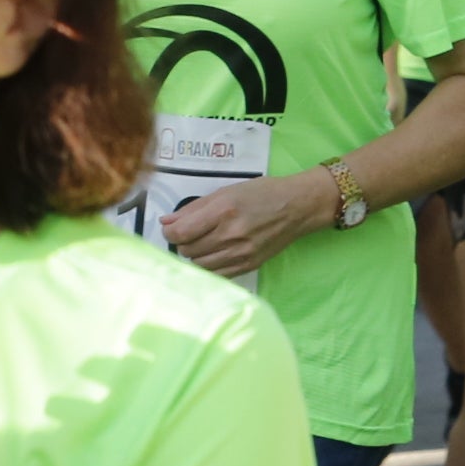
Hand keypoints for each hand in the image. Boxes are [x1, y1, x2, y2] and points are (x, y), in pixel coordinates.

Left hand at [160, 168, 333, 278]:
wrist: (298, 207)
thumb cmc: (261, 194)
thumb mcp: (225, 192)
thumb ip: (193, 208)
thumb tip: (166, 222)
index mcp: (222, 212)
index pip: (180, 233)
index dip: (170, 233)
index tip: (173, 229)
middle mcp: (231, 235)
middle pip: (188, 251)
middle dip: (184, 242)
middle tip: (193, 234)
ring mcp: (242, 253)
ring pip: (200, 264)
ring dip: (196, 255)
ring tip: (206, 243)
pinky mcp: (250, 265)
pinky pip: (217, 274)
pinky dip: (210, 265)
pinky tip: (216, 254)